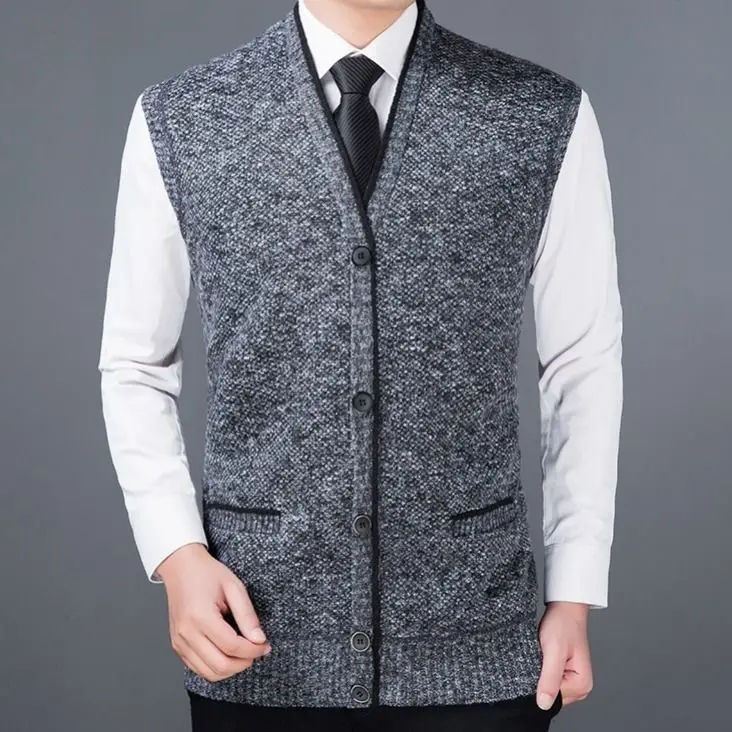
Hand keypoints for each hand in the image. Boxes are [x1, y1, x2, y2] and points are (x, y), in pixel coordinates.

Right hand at [156, 543, 271, 680]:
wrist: (181, 568)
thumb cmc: (207, 574)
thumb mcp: (234, 587)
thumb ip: (247, 615)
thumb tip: (259, 639)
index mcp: (200, 616)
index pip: (232, 646)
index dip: (253, 650)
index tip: (265, 645)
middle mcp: (186, 633)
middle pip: (220, 665)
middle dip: (244, 663)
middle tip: (257, 651)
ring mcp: (179, 642)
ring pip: (209, 673)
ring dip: (231, 669)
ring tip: (245, 654)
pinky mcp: (177, 646)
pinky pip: (198, 669)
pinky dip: (216, 668)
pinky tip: (229, 654)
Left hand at [536, 601, 592, 709]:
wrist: (564, 607)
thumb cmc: (563, 624)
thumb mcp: (553, 651)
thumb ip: (549, 679)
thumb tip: (544, 704)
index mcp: (582, 685)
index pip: (553, 699)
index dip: (540, 683)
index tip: (539, 664)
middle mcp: (580, 686)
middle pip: (551, 694)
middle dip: (541, 677)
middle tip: (543, 656)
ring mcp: (572, 679)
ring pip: (547, 686)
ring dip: (540, 671)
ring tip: (544, 653)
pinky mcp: (564, 672)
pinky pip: (547, 677)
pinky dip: (541, 667)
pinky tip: (544, 655)